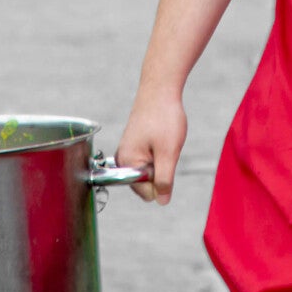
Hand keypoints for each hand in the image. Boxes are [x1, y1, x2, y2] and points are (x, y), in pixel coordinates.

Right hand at [115, 88, 187, 204]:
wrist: (160, 89)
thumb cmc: (164, 118)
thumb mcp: (168, 153)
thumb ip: (164, 180)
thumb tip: (161, 202)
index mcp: (126, 162)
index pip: (146, 193)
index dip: (161, 181)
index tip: (164, 159)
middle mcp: (122, 159)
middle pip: (146, 184)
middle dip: (160, 172)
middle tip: (165, 149)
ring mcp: (127, 151)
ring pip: (150, 172)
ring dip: (161, 162)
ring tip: (163, 141)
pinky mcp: (134, 145)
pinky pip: (149, 161)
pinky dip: (159, 154)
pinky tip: (161, 138)